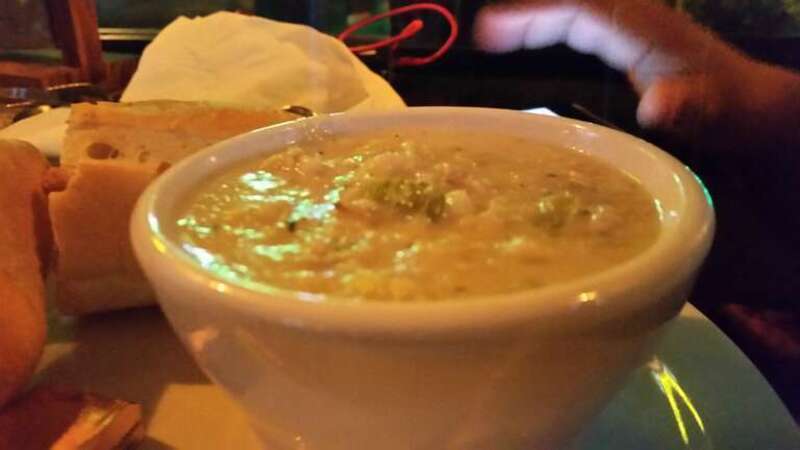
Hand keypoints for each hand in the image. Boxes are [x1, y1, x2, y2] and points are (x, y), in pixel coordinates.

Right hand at [474, 0, 799, 151]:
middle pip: (570, 5)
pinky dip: (552, 28)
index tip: (492, 30)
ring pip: (574, 11)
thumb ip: (686, 106)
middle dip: (525, 13)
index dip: (534, 16)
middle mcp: (634, 20)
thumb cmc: (730, 110)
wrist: (753, 105)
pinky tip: (533, 42)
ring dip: (535, 18)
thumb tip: (655, 106)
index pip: (580, 9)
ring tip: (493, 36)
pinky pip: (582, 23)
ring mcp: (633, 27)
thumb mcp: (712, 112)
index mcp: (644, 29)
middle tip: (482, 34)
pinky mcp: (632, 40)